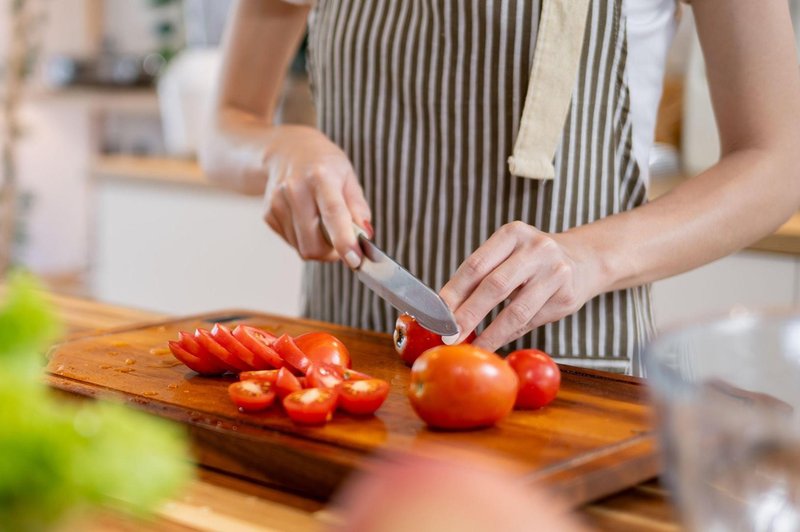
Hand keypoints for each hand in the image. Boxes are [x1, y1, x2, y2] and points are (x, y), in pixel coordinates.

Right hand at [262, 125, 371, 266]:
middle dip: (332, 253)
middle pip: (313, 243)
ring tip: (323, 224)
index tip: (355, 260)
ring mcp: (277, 203)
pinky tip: (307, 220)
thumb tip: (365, 236)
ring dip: (319, 247)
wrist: (285, 150)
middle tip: (343, 243)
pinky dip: (304, 240)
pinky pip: (292, 243)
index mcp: (320, 176)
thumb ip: (358, 207)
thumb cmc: (323, 163)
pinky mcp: (268, 215)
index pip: (333, 214)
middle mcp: (294, 189)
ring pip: (302, 248)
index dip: (344, 241)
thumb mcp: (348, 176)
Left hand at [439, 222, 603, 351]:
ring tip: (473, 346)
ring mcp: (555, 272)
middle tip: (450, 336)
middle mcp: (536, 249)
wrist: (584, 260)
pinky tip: (495, 342)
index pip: (476, 265)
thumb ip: (481, 276)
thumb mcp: (508, 254)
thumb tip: (446, 309)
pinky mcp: (567, 297)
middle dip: (469, 314)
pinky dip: (509, 335)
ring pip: (516, 310)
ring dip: (491, 333)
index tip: (438, 314)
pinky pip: (531, 321)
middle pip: (495, 286)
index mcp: (513, 234)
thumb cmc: (532, 260)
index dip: (454, 292)